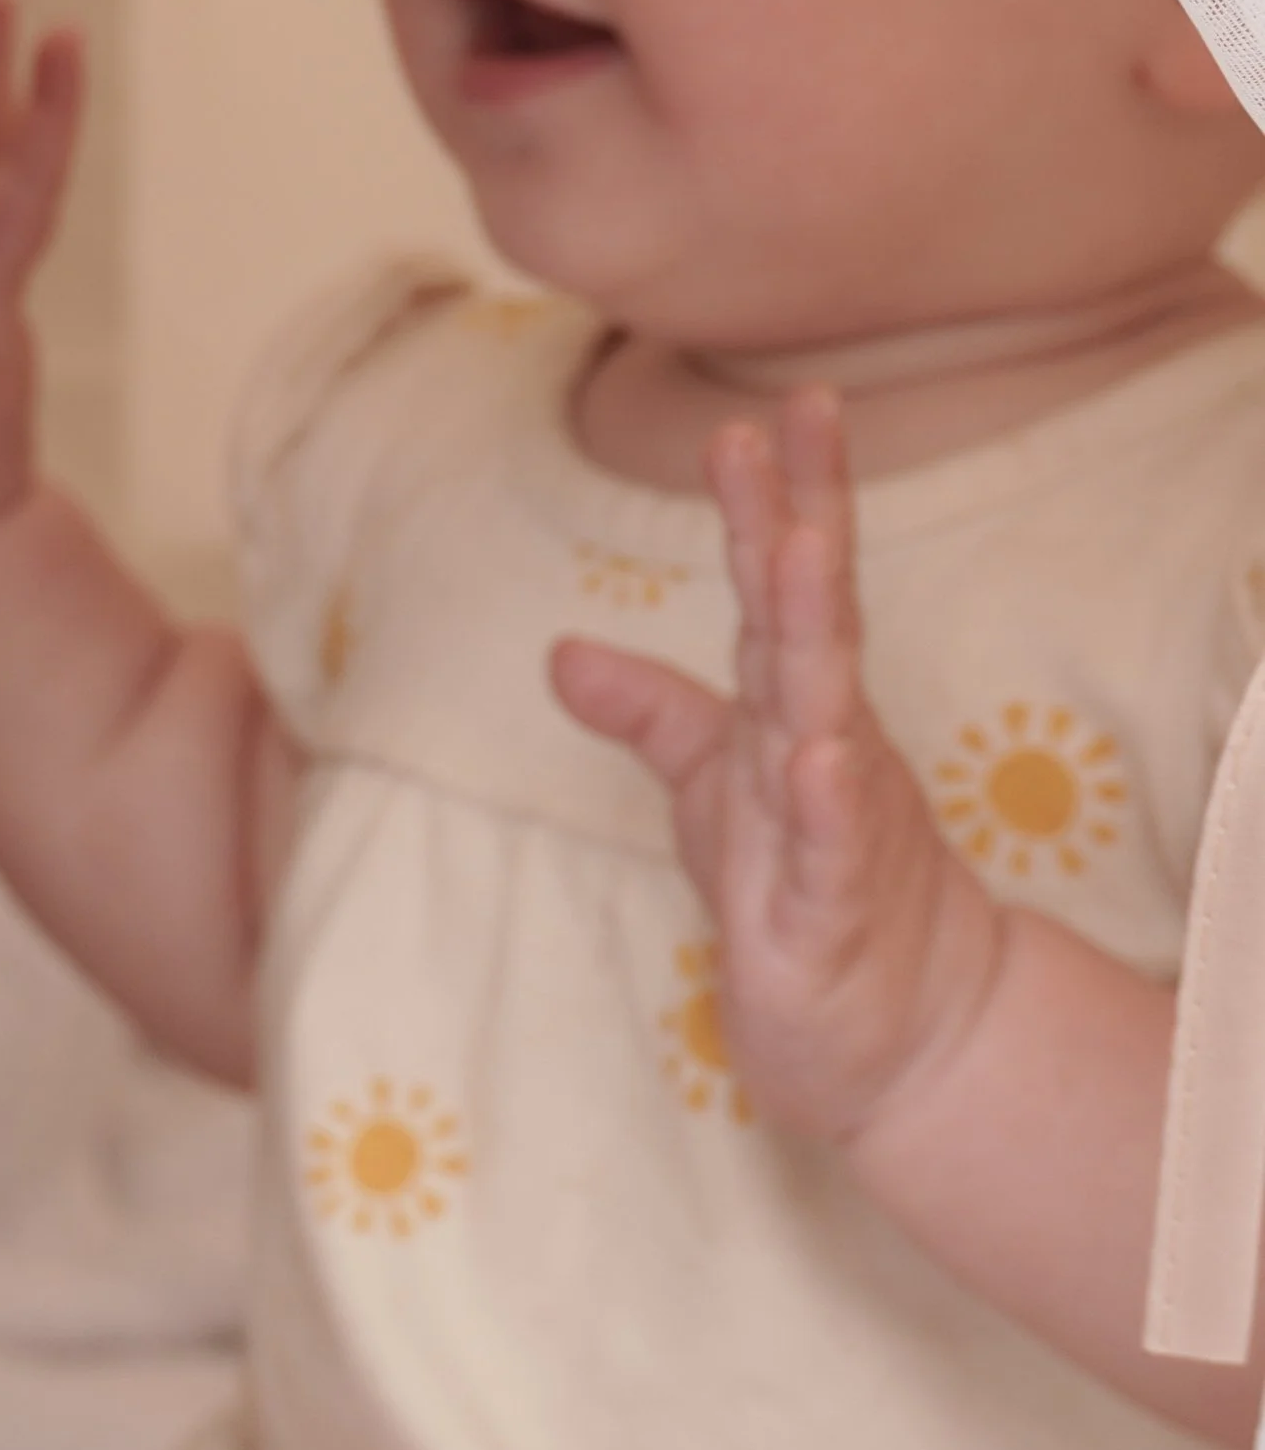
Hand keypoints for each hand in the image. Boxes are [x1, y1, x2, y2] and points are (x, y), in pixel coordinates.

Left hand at [549, 387, 1003, 1144]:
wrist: (889, 1033)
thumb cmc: (791, 888)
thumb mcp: (711, 787)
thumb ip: (648, 710)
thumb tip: (561, 648)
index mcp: (791, 706)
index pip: (778, 589)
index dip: (769, 504)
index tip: (753, 416)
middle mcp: (823, 743)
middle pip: (810, 616)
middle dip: (802, 518)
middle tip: (795, 420)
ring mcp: (836, 823)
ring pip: (826, 710)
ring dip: (815, 628)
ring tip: (803, 544)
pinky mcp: (831, 913)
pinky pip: (829, 847)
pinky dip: (823, 800)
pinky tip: (814, 752)